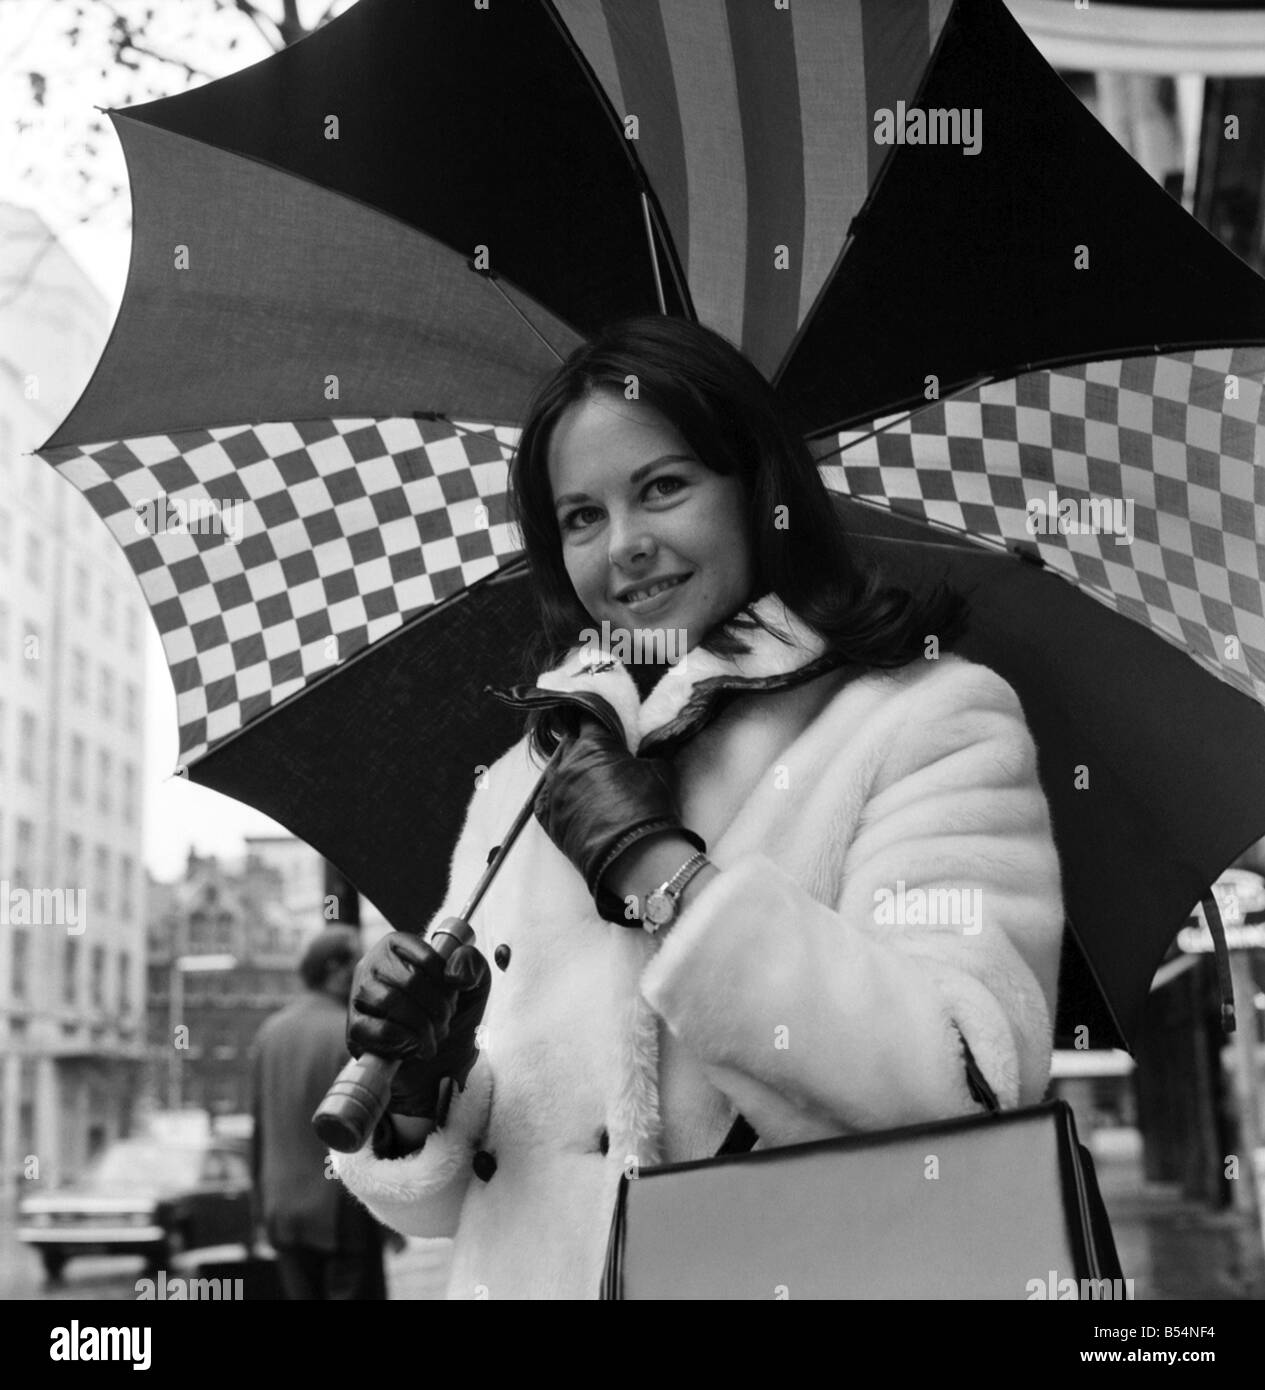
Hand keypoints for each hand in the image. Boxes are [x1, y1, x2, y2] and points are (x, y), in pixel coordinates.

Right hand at [347, 932, 490, 1117]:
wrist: (436, 1063)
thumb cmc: (449, 1015)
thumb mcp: (473, 983)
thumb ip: (472, 963)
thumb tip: (455, 972)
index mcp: (399, 945)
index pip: (428, 956)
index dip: (448, 984)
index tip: (453, 1000)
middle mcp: (373, 963)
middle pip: (410, 979)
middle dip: (437, 1008)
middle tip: (445, 1023)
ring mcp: (358, 994)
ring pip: (390, 1001)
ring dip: (422, 1025)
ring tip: (432, 1037)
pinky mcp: (354, 1027)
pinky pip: (378, 1029)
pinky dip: (404, 1040)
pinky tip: (414, 1046)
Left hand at [534, 715, 703, 922]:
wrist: (634, 855)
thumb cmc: (649, 807)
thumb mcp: (658, 769)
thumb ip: (647, 751)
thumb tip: (646, 747)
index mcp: (592, 745)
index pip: (587, 718)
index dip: (596, 719)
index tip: (602, 723)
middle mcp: (566, 764)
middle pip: (569, 743)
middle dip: (583, 744)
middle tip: (601, 754)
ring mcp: (553, 791)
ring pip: (556, 769)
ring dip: (569, 769)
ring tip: (587, 778)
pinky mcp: (547, 818)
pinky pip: (545, 797)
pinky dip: (556, 794)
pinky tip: (570, 797)